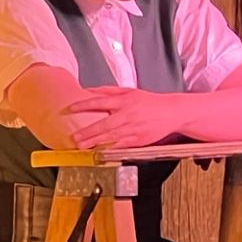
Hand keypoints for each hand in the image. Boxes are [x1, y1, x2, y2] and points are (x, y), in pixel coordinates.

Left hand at [64, 87, 180, 148]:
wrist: (171, 113)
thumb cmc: (149, 102)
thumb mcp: (129, 91)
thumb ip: (108, 90)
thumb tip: (89, 90)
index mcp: (124, 101)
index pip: (99, 102)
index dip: (84, 105)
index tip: (71, 109)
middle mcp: (127, 115)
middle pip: (103, 124)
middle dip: (88, 131)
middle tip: (75, 136)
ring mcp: (133, 129)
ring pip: (111, 136)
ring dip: (95, 142)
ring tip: (82, 146)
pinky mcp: (139, 140)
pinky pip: (121, 145)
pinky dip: (110, 148)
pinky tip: (100, 151)